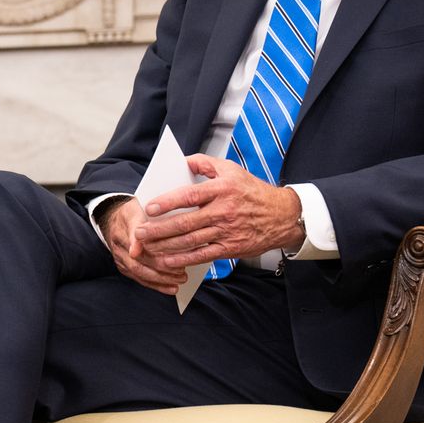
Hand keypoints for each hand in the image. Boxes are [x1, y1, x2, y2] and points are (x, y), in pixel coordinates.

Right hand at [100, 197, 193, 295]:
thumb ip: (144, 222)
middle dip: (162, 268)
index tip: (164, 256)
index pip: (134, 238)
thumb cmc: (132, 212)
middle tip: (181, 271)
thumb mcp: (138, 209)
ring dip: (161, 279)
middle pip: (138, 262)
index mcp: (124, 227)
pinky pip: (140, 279)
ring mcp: (120, 258)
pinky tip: (171, 288)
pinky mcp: (124, 267)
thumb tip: (149, 239)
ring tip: (180, 279)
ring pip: (140, 273)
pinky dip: (157, 285)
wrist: (113, 218)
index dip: (148, 248)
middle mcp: (119, 245)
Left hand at [136, 155, 304, 268]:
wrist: (283, 215)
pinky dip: (183, 259)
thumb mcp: (232, 170)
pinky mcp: (230, 248)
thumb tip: (182, 161)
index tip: (149, 207)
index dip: (167, 202)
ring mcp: (227, 231)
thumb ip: (205, 163)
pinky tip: (168, 260)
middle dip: (159, 229)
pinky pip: (203, 255)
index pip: (190, 195)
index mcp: (223, 189)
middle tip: (140, 232)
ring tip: (148, 246)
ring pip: (191, 240)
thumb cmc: (254, 191)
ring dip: (166, 245)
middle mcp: (224, 211)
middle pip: (185, 222)